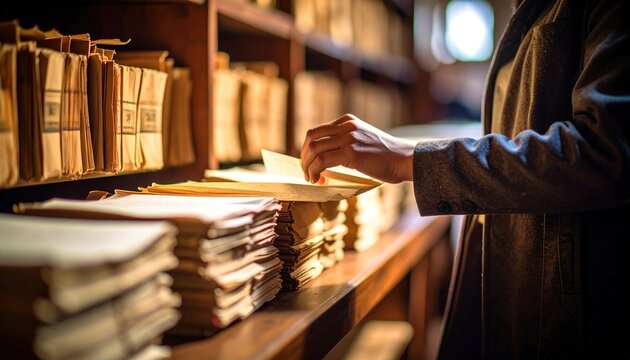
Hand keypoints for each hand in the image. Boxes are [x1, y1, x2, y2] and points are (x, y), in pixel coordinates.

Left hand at [300, 114, 415, 183]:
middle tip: (306, 172)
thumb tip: (326, 158)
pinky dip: (315, 171)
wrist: (405, 159)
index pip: (316, 131)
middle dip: (304, 157)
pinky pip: (322, 161)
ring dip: (307, 166)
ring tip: (311, 178)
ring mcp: (348, 138)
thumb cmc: (386, 156)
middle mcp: (346, 126)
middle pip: (311, 138)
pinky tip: (318, 180)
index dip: (307, 149)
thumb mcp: (363, 140)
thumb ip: (346, 142)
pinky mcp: (351, 152)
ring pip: (314, 149)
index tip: (308, 163)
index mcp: (348, 121)